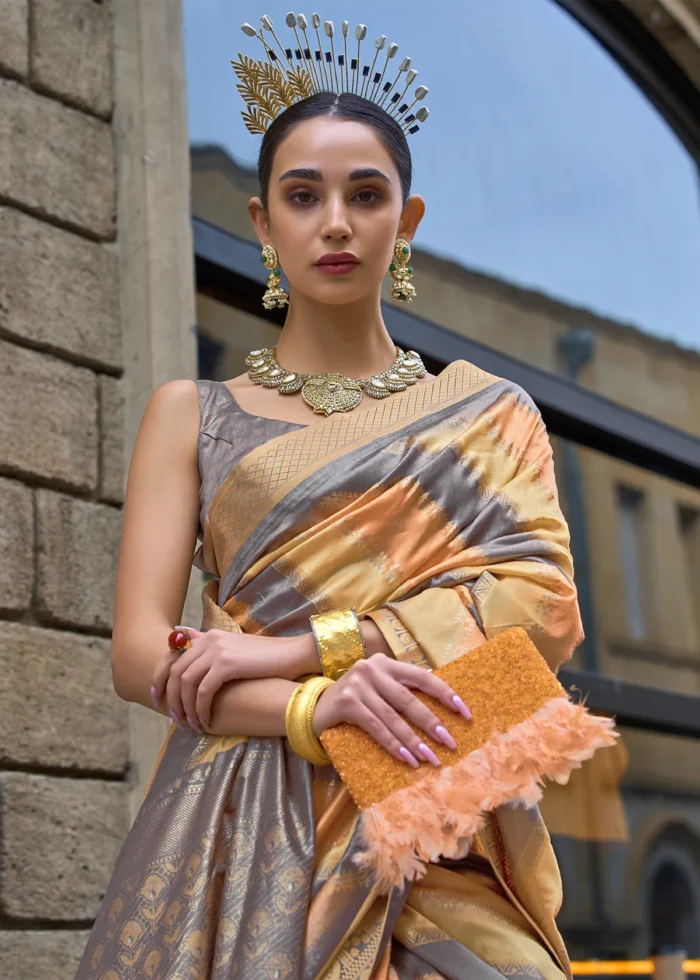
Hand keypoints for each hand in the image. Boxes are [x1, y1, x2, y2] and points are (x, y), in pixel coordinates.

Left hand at [151, 627, 306, 730]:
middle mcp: (209, 639)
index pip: (171, 655)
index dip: (159, 676)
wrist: (293, 655)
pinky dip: (201, 709)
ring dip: (186, 708)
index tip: (156, 697)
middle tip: (175, 719)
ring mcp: (217, 650)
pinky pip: (203, 691)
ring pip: (186, 683)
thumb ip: (211, 648)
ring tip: (192, 725)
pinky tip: (206, 721)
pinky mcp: (227, 664)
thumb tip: (184, 637)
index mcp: (208, 635)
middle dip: (170, 698)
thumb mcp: (235, 650)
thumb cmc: (266, 658)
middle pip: (175, 671)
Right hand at [311, 654, 471, 767]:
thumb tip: (442, 712)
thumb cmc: (356, 701)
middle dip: (432, 724)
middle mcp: (373, 669)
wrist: (315, 707)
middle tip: (450, 744)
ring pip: (394, 717)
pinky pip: (376, 726)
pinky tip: (406, 759)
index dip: (445, 694)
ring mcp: (358, 684)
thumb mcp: (379, 689)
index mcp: (387, 663)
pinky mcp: (347, 702)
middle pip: (410, 699)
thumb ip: (402, 692)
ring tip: (430, 758)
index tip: (465, 713)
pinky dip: (393, 744)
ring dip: (414, 741)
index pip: (423, 677)